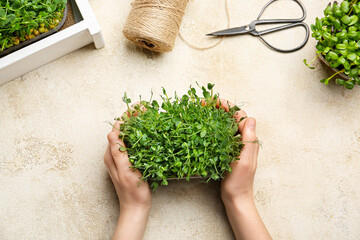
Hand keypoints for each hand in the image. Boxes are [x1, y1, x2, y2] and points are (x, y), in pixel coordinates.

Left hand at [104, 120, 150, 239]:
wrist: (136, 208)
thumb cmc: (132, 192)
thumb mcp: (126, 171)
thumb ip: (118, 153)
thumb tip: (112, 133)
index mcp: (111, 155)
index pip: (117, 129)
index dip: (127, 117)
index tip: (138, 108)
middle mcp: (114, 154)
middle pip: (122, 130)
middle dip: (132, 118)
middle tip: (144, 108)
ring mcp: (121, 158)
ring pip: (127, 136)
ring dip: (135, 124)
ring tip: (146, 115)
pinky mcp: (128, 162)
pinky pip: (131, 144)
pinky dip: (139, 135)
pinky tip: (147, 133)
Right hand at [216, 99, 270, 239]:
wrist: (235, 197)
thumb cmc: (240, 181)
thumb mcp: (245, 160)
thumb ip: (249, 139)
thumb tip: (251, 119)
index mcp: (248, 139)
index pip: (239, 115)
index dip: (227, 106)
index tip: (214, 101)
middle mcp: (242, 139)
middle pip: (232, 117)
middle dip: (219, 108)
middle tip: (205, 103)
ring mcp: (234, 145)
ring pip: (225, 125)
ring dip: (215, 115)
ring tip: (202, 111)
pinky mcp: (226, 151)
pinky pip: (220, 134)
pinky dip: (212, 127)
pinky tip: (203, 127)